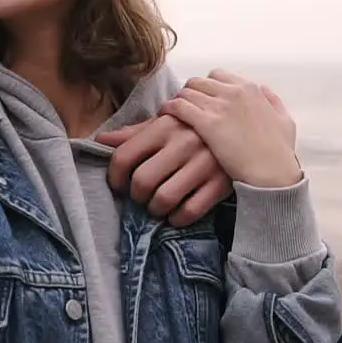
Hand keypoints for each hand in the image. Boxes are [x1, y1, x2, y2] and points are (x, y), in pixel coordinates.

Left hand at [97, 115, 232, 226]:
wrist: (242, 130)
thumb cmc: (193, 128)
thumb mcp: (165, 124)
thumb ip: (133, 134)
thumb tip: (100, 141)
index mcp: (163, 127)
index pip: (124, 157)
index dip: (114, 177)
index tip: (117, 185)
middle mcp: (182, 144)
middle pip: (142, 182)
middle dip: (135, 195)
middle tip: (139, 196)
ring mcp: (203, 164)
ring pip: (163, 199)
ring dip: (154, 208)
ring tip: (156, 205)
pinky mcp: (221, 183)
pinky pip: (190, 211)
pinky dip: (177, 218)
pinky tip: (175, 214)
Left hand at [159, 69, 301, 188]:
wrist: (272, 174)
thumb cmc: (279, 152)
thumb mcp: (284, 121)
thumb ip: (273, 102)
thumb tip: (264, 89)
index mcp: (250, 89)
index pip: (217, 75)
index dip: (206, 86)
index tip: (201, 99)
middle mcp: (233, 92)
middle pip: (197, 82)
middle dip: (188, 93)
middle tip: (182, 106)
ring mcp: (219, 107)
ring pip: (186, 91)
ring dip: (176, 100)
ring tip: (170, 113)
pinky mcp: (207, 123)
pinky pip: (178, 106)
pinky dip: (168, 109)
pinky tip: (164, 117)